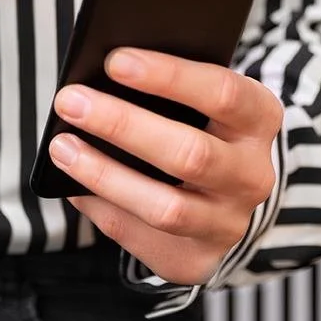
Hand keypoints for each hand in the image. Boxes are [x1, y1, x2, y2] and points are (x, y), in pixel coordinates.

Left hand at [49, 48, 282, 284]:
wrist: (225, 192)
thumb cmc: (197, 124)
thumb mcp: (199, 99)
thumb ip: (164, 88)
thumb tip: (98, 76)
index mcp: (259, 120)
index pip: (222, 93)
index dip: (168, 76)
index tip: (114, 61)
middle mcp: (252, 175)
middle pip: (190, 154)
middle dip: (122, 125)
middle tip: (70, 102)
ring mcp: (228, 223)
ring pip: (165, 208)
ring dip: (104, 175)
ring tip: (62, 147)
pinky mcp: (197, 259)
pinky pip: (141, 237)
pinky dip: (101, 208)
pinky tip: (72, 185)